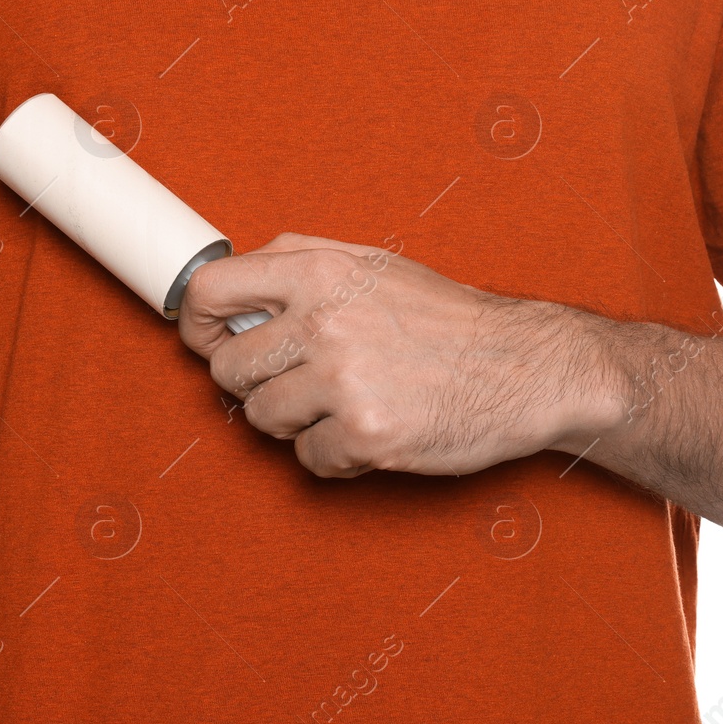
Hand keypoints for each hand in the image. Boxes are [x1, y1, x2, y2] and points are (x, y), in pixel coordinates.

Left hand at [178, 233, 625, 476]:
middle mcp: (324, 322)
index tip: (209, 342)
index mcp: (319, 272)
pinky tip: (372, 431)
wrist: (526, 366)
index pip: (209, 291)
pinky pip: (308, 460)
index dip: (196, 324)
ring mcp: (342, 381)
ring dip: (295, 421)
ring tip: (344, 403)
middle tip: (300, 381)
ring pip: (261, 418)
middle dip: (255, 382)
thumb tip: (232, 285)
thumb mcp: (374, 262)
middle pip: (227, 368)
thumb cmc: (449, 319)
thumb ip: (301, 263)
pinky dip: (334, 455)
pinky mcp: (365, 435)